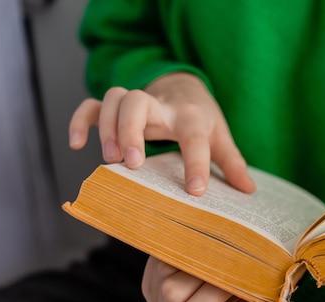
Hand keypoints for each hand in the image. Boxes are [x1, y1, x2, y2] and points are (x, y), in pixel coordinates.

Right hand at [68, 72, 255, 195]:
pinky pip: (92, 106)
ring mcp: (136, 104)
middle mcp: (161, 106)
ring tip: (112, 161)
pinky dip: (81, 120)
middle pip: (139, 102)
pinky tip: (76, 143)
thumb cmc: (202, 118)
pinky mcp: (116, 108)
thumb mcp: (221, 138)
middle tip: (133, 164)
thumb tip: (248, 190)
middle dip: (131, 130)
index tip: (195, 192)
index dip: (196, 164)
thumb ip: (232, 163)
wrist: (183, 87)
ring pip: (114, 99)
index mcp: (191, 116)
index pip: (194, 137)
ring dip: (108, 128)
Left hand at [142, 256, 290, 301]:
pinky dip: (181, 251)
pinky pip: (157, 261)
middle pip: (173, 294)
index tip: (237, 275)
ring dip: (192, 258)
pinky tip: (204, 250)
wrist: (245, 289)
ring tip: (218, 253)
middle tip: (229, 258)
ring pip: (162, 274)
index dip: (214, 292)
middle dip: (203, 271)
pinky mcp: (150, 281)